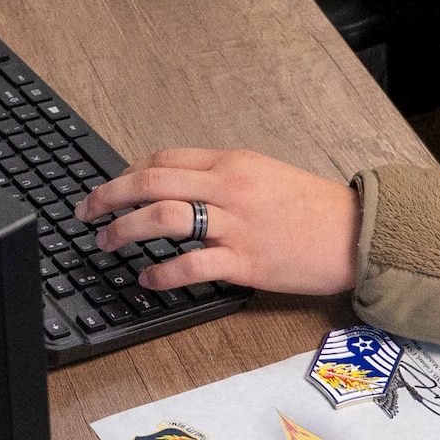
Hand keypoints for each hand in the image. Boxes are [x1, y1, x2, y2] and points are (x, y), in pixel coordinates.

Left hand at [75, 149, 361, 295]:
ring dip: (125, 230)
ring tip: (106, 243)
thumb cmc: (311, 207)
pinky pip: (192, 265)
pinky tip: (146, 280)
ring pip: (164, 218)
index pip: (164, 160)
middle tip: (85, 211)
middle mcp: (229, 187)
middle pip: (152, 182)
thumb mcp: (263, 174)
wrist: (354, 233)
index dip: (127, 174)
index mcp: (231, 162)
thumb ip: (220, 177)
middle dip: (109, 196)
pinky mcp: (246, 262)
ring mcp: (236, 225)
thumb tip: (175, 187)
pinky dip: (161, 273)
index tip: (109, 189)